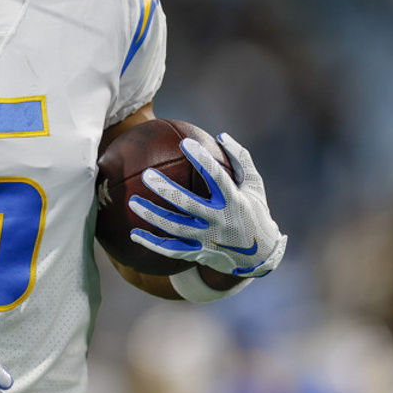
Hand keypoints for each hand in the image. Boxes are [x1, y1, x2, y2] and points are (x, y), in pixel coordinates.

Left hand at [127, 132, 286, 276]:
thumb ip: (240, 159)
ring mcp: (208, 240)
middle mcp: (220, 222)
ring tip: (132, 201)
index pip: (216, 177)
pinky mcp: (199, 254)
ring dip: (152, 215)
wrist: (260, 257)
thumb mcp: (254, 185)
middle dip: (166, 190)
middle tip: (146, 175)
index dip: (202, 159)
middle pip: (188, 205)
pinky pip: (171, 250)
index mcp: (235, 202)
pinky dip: (152, 243)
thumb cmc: (255, 212)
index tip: (185, 142)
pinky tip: (133, 234)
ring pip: (175, 228)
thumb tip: (221, 135)